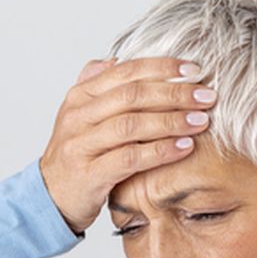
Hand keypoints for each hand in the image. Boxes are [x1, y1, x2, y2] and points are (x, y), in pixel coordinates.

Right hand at [38, 56, 217, 233]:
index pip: (125, 72)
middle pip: (132, 95)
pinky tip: (184, 147)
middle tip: (206, 96)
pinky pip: (130, 158)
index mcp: (80, 96)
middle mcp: (79, 116)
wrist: (49, 198)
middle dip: (174, 93)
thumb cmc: (75, 156)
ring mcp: (81, 144)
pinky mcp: (89, 174)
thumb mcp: (80, 116)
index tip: (194, 70)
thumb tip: (114, 59)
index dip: (162, 68)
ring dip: (171, 121)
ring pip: (131, 125)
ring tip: (201, 121)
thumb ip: (96, 86)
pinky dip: (160, 151)